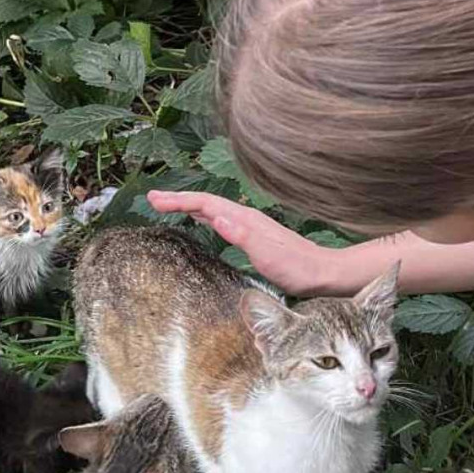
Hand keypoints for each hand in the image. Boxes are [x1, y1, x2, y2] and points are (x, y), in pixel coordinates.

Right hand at [146, 191, 333, 295]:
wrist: (322, 273)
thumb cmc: (296, 268)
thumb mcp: (267, 254)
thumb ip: (242, 235)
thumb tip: (218, 217)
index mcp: (245, 219)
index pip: (205, 203)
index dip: (179, 200)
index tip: (154, 200)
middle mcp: (245, 218)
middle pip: (205, 202)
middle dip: (177, 198)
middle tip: (151, 199)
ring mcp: (249, 226)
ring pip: (211, 209)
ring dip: (188, 205)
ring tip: (166, 205)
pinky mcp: (252, 236)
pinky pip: (220, 220)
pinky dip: (202, 216)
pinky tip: (200, 220)